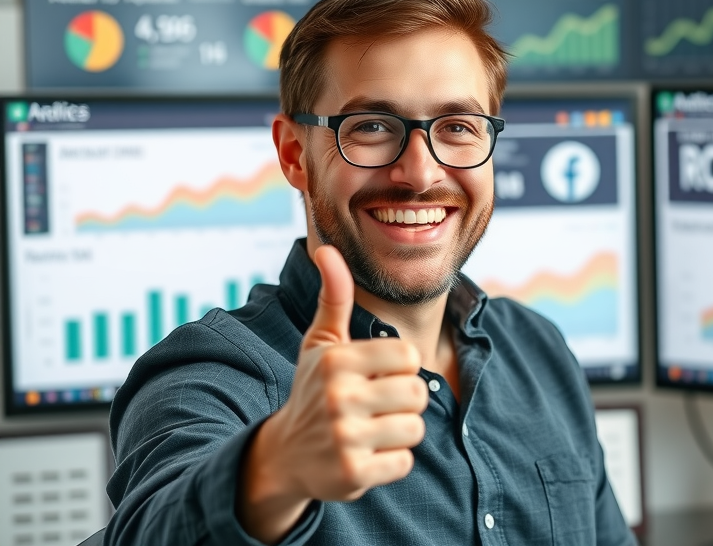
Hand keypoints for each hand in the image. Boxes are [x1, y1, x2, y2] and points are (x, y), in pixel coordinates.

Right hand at [238, 245, 427, 540]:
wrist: (283, 455)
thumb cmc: (313, 390)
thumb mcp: (321, 342)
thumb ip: (334, 297)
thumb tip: (326, 249)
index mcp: (337, 360)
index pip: (409, 355)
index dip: (400, 367)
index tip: (376, 375)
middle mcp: (339, 396)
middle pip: (419, 392)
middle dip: (405, 400)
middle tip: (377, 406)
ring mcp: (345, 437)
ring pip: (415, 428)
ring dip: (399, 431)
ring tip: (371, 429)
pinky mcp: (352, 474)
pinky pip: (404, 463)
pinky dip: (391, 462)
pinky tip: (366, 454)